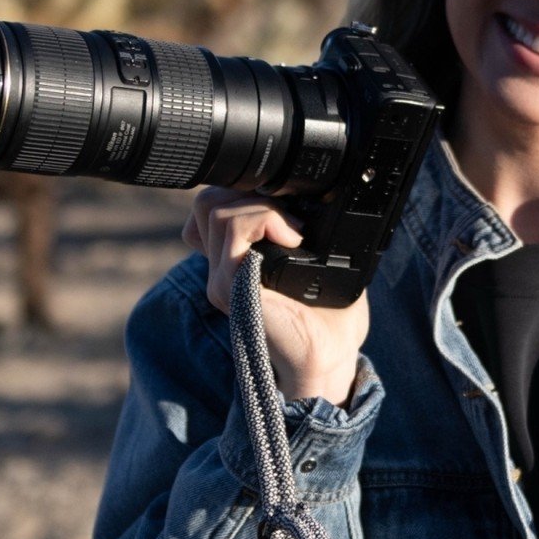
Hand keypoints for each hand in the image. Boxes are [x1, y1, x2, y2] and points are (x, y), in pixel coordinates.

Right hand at [182, 187, 369, 406]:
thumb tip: (309, 187)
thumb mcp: (313, 254)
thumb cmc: (328, 309)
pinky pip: (233, 231)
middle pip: (208, 201)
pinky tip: (292, 241)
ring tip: (293, 232)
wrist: (331, 351)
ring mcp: (220, 278)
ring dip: (261, 207)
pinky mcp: (228, 288)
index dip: (243, 193)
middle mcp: (220, 266)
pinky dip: (264, 221)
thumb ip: (294, 221)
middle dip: (251, 194)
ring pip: (217, 209)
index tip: (285, 207)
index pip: (211, 206)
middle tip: (289, 218)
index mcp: (233, 256)